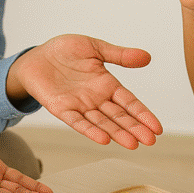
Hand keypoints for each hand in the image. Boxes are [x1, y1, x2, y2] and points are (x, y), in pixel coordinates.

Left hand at [10, 35, 162, 148]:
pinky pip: (78, 122)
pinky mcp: (62, 109)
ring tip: (133, 144)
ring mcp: (80, 106)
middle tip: (150, 141)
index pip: (130, 102)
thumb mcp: (95, 48)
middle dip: (135, 128)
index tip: (157, 128)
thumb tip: (147, 57)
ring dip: (117, 133)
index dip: (143, 114)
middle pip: (119, 116)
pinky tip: (104, 139)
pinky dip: (90, 130)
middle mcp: (96, 99)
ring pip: (102, 122)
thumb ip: (119, 55)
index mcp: (107, 84)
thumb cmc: (65, 51)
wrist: (36, 55)